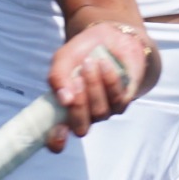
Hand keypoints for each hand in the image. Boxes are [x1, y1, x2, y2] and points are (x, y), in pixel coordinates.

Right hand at [42, 26, 147, 151]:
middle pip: (80, 128)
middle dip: (79, 105)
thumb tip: (64, 99)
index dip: (56, 141)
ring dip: (94, 86)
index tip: (57, 131)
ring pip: (99, 111)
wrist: (110, 38)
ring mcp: (104, 110)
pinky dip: (110, 80)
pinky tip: (105, 64)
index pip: (56, 139)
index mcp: (63, 109)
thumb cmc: (81, 53)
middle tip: (77, 80)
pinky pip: (117, 99)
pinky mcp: (123, 102)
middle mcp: (83, 115)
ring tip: (89, 63)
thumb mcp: (63, 59)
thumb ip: (57, 77)